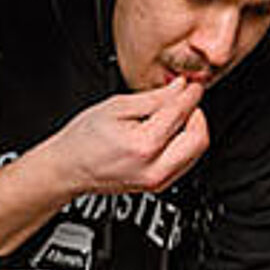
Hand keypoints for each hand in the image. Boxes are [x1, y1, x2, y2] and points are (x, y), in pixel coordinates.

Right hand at [42, 76, 208, 195]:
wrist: (69, 169)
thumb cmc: (84, 140)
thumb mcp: (116, 107)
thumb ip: (153, 97)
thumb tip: (179, 88)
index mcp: (143, 145)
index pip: (181, 113)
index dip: (190, 94)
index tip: (192, 84)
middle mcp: (155, 168)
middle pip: (200, 138)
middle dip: (196, 115)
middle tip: (184, 102)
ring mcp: (158, 181)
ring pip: (197, 151)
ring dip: (192, 129)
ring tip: (173, 116)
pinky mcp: (159, 185)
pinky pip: (186, 161)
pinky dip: (184, 143)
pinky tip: (168, 132)